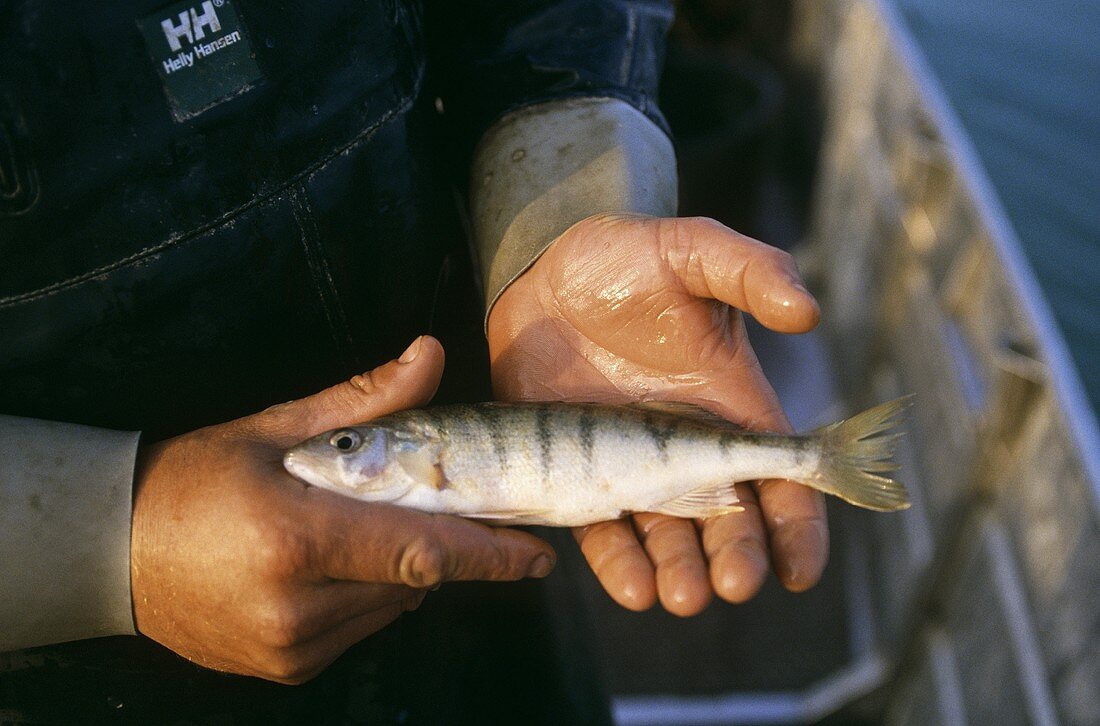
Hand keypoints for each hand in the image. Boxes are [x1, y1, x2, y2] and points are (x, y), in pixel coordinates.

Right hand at [131, 336, 554, 683]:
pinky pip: (359, 629)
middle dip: (435, 545)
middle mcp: (297, 607)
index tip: (540, 555)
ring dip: (398, 570)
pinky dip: (368, 595)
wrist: (112, 551)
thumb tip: (430, 356)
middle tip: (431, 507)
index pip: (421, 552)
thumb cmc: (194, 479)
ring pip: (392, 607)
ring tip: (356, 528)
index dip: (490, 556)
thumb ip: (364, 402)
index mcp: (297, 540)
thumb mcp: (275, 427)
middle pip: (413, 580)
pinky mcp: (285, 668)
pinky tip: (332, 562)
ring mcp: (290, 648)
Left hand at [488, 214, 826, 615]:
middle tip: (730, 584)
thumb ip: (750, 270)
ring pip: (666, 536)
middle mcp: (686, 446)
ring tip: (681, 597)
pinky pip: (601, 529)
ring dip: (680, 572)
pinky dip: (619, 562)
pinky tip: (633, 588)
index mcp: (729, 404)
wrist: (541, 271)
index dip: (799, 527)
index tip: (801, 571)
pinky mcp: (577, 472)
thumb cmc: (624, 257)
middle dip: (735, 557)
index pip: (778, 476)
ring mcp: (631, 465)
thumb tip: (809, 312)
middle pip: (726, 519)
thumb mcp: (691, 249)